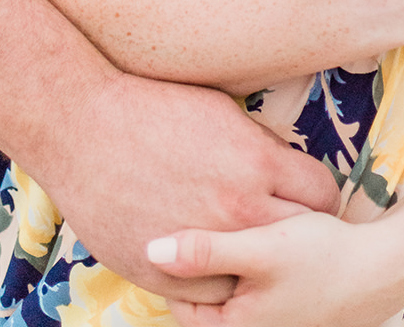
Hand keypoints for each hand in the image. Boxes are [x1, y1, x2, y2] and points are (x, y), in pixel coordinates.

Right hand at [40, 69, 339, 304]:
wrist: (82, 129)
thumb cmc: (150, 108)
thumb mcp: (220, 110)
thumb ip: (260, 146)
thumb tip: (285, 169)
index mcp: (257, 162)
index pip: (322, 193)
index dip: (316, 195)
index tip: (304, 196)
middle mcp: (239, 208)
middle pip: (300, 236)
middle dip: (295, 230)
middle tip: (281, 225)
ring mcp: (204, 245)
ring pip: (257, 275)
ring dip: (254, 263)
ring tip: (244, 245)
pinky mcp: (168, 272)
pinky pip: (212, 296)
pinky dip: (214, 280)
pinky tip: (207, 258)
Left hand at [147, 213, 403, 326]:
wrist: (381, 268)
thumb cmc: (321, 257)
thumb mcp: (261, 247)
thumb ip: (205, 251)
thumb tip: (149, 252)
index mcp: (232, 326)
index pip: (179, 302)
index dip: (171, 262)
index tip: (168, 220)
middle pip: (201, 298)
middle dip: (195, 263)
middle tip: (188, 215)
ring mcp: (267, 322)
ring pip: (226, 291)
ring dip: (221, 261)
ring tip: (221, 221)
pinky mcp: (283, 309)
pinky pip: (248, 289)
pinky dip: (244, 266)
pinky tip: (253, 234)